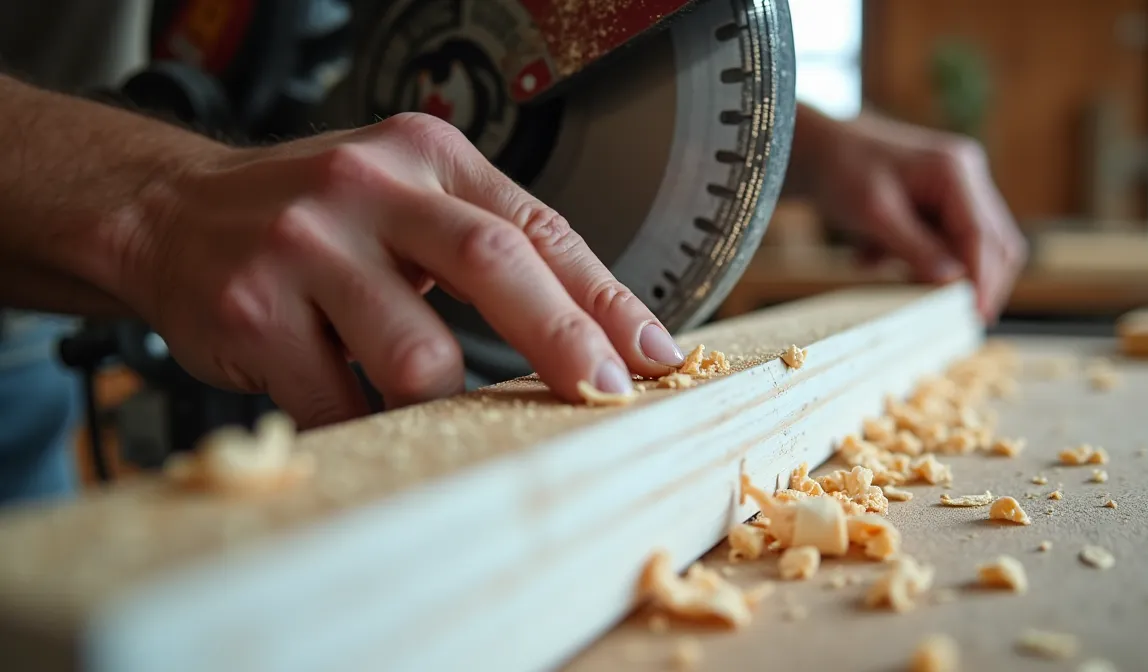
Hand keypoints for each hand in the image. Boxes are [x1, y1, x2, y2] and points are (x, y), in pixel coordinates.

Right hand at [129, 113, 685, 428]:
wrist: (170, 211)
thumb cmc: (316, 219)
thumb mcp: (409, 198)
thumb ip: (493, 245)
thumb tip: (605, 334)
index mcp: (426, 157)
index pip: (539, 229)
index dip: (605, 299)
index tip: (651, 356)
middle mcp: (367, 188)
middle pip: (493, 266)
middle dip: (564, 341)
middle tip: (605, 396)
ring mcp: (303, 246)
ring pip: (415, 357)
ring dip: (442, 405)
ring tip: (433, 409)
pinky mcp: (250, 310)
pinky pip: (338, 403)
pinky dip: (364, 426)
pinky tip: (358, 417)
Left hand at [787, 104, 1025, 320]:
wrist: (817, 148)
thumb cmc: (841, 171)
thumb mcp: (874, 214)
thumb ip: (915, 247)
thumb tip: (953, 281)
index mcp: (954, 171)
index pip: (983, 236)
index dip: (984, 280)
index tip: (977, 317)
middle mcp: (967, 176)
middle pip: (994, 243)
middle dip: (978, 282)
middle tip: (958, 321)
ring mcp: (959, 188)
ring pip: (973, 246)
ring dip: (945, 272)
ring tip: (901, 282)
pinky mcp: (942, 202)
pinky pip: (947, 242)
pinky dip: (920, 260)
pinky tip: (872, 255)